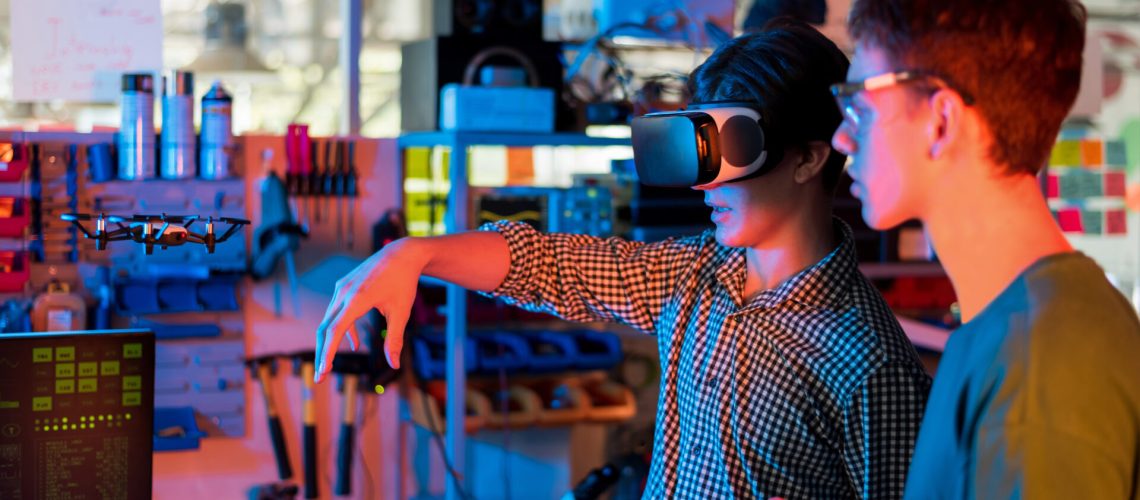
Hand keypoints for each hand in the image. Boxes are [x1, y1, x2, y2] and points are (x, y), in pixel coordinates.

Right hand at [314, 238, 425, 381]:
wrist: (402, 254)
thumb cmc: (403, 282)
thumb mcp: (401, 312)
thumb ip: (395, 339)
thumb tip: (394, 365)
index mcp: (357, 299)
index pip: (335, 331)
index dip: (328, 353)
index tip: (324, 371)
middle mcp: (344, 293)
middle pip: (325, 328)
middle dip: (323, 353)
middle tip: (321, 376)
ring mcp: (341, 288)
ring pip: (329, 320)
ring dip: (330, 342)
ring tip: (330, 364)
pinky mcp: (344, 286)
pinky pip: (337, 311)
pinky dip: (342, 328)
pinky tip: (354, 342)